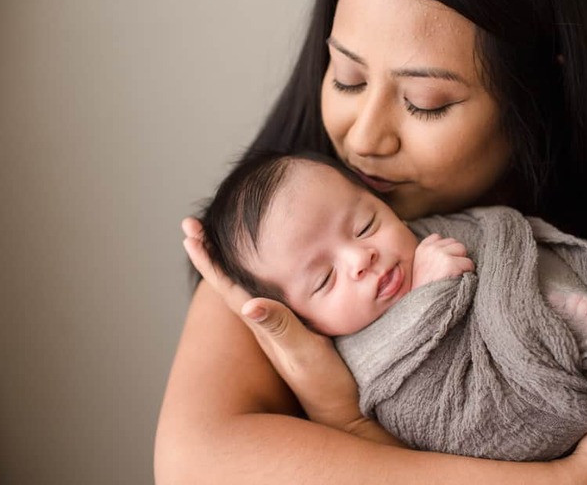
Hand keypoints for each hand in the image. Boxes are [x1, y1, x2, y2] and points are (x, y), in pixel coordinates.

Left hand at [181, 217, 397, 442]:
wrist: (342, 413)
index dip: (208, 259)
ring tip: (214, 240)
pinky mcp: (295, 333)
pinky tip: (262, 270)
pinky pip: (266, 295)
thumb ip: (280, 328)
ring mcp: (278, 330)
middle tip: (191, 226)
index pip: (226, 285)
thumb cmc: (326, 386)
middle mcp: (265, 324)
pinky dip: (255, 275)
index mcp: (264, 323)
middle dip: (210, 253)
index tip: (190, 232)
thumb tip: (247, 305)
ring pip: (244, 288)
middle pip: (228, 282)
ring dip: (227, 262)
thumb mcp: (305, 354)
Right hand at [412, 233, 474, 288]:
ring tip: (453, 277)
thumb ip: (431, 256)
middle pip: (454, 243)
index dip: (445, 251)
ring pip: (462, 250)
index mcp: (421, 249)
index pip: (438, 238)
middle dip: (455, 256)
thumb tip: (448, 250)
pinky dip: (467, 274)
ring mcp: (440, 254)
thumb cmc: (425, 291)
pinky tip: (457, 282)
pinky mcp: (451, 264)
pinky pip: (469, 263)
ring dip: (462, 263)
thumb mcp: (421, 269)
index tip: (443, 264)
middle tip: (449, 273)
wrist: (422, 307)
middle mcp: (430, 249)